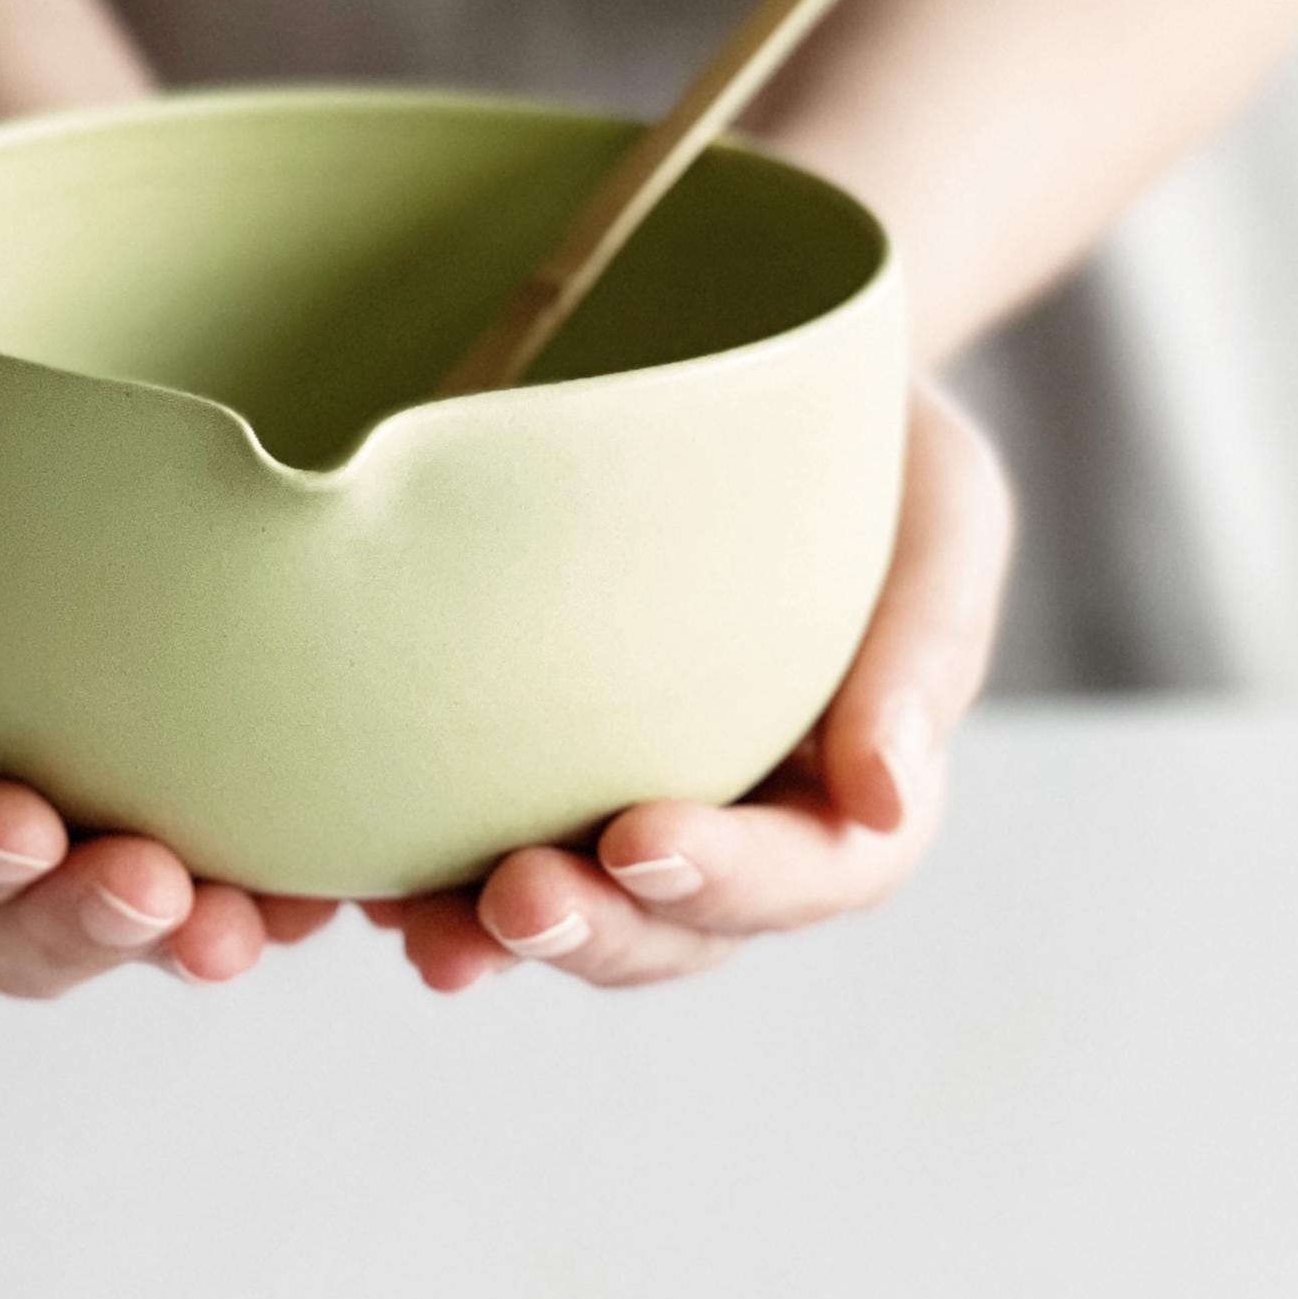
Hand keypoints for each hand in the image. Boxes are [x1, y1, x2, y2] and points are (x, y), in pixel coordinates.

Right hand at [0, 329, 336, 996]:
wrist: (40, 310)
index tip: (21, 828)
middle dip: (70, 928)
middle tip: (159, 893)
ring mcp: (95, 786)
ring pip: (124, 919)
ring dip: (184, 939)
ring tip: (260, 928)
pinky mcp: (205, 766)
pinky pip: (248, 860)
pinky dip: (291, 887)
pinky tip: (345, 885)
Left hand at [363, 379, 1014, 990]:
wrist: (754, 361)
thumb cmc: (876, 438)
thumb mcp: (946, 510)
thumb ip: (926, 647)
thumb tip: (887, 798)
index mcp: (857, 788)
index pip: (815, 873)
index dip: (732, 878)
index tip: (641, 837)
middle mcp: (742, 824)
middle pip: (679, 928)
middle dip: (600, 929)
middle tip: (515, 899)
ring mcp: (628, 806)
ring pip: (572, 913)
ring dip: (494, 937)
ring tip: (416, 927)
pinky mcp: (528, 771)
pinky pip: (469, 850)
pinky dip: (416, 878)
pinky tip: (351, 879)